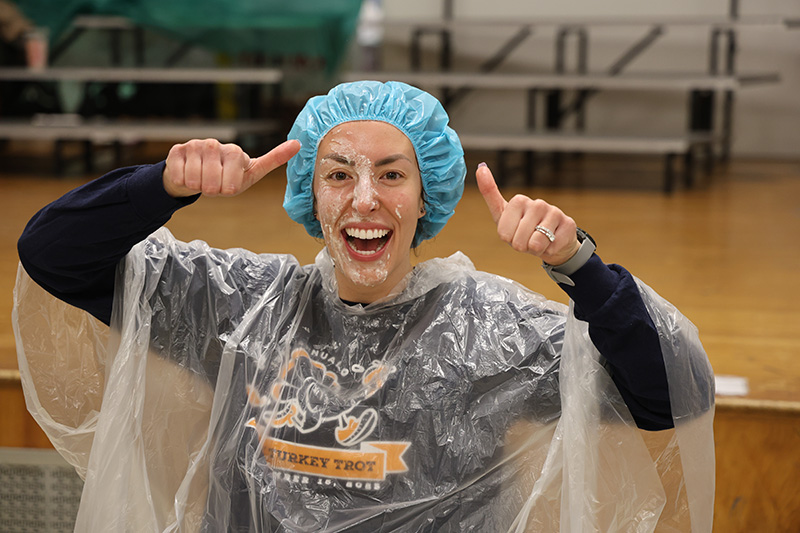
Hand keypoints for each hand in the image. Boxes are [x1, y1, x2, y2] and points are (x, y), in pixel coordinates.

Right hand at [163, 138, 300, 197]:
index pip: (233, 181)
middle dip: (213, 190)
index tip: (229, 186)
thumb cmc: (225, 178)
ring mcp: (195, 146)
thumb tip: (298, 144)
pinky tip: (187, 175)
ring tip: (202, 180)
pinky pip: (179, 176)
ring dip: (198, 186)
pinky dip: (183, 182)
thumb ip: (273, 160)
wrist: (194, 177)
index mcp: (235, 152)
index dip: (229, 188)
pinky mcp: (177, 150)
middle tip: (214, 185)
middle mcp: (215, 145)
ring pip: (195, 180)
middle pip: (213, 183)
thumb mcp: (251, 173)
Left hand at [476, 163, 579, 265]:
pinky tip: (552, 242)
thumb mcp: (502, 215)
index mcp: (518, 201)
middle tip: (527, 239)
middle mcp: (537, 204)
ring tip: (539, 241)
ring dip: (535, 249)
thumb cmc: (523, 228)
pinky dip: (549, 250)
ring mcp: (554, 212)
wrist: (551, 240)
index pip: (504, 233)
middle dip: (522, 246)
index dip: (508, 239)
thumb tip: (480, 168)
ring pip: (536, 243)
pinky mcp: (568, 223)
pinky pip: (551, 247)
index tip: (513, 232)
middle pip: (518, 240)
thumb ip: (490, 193)